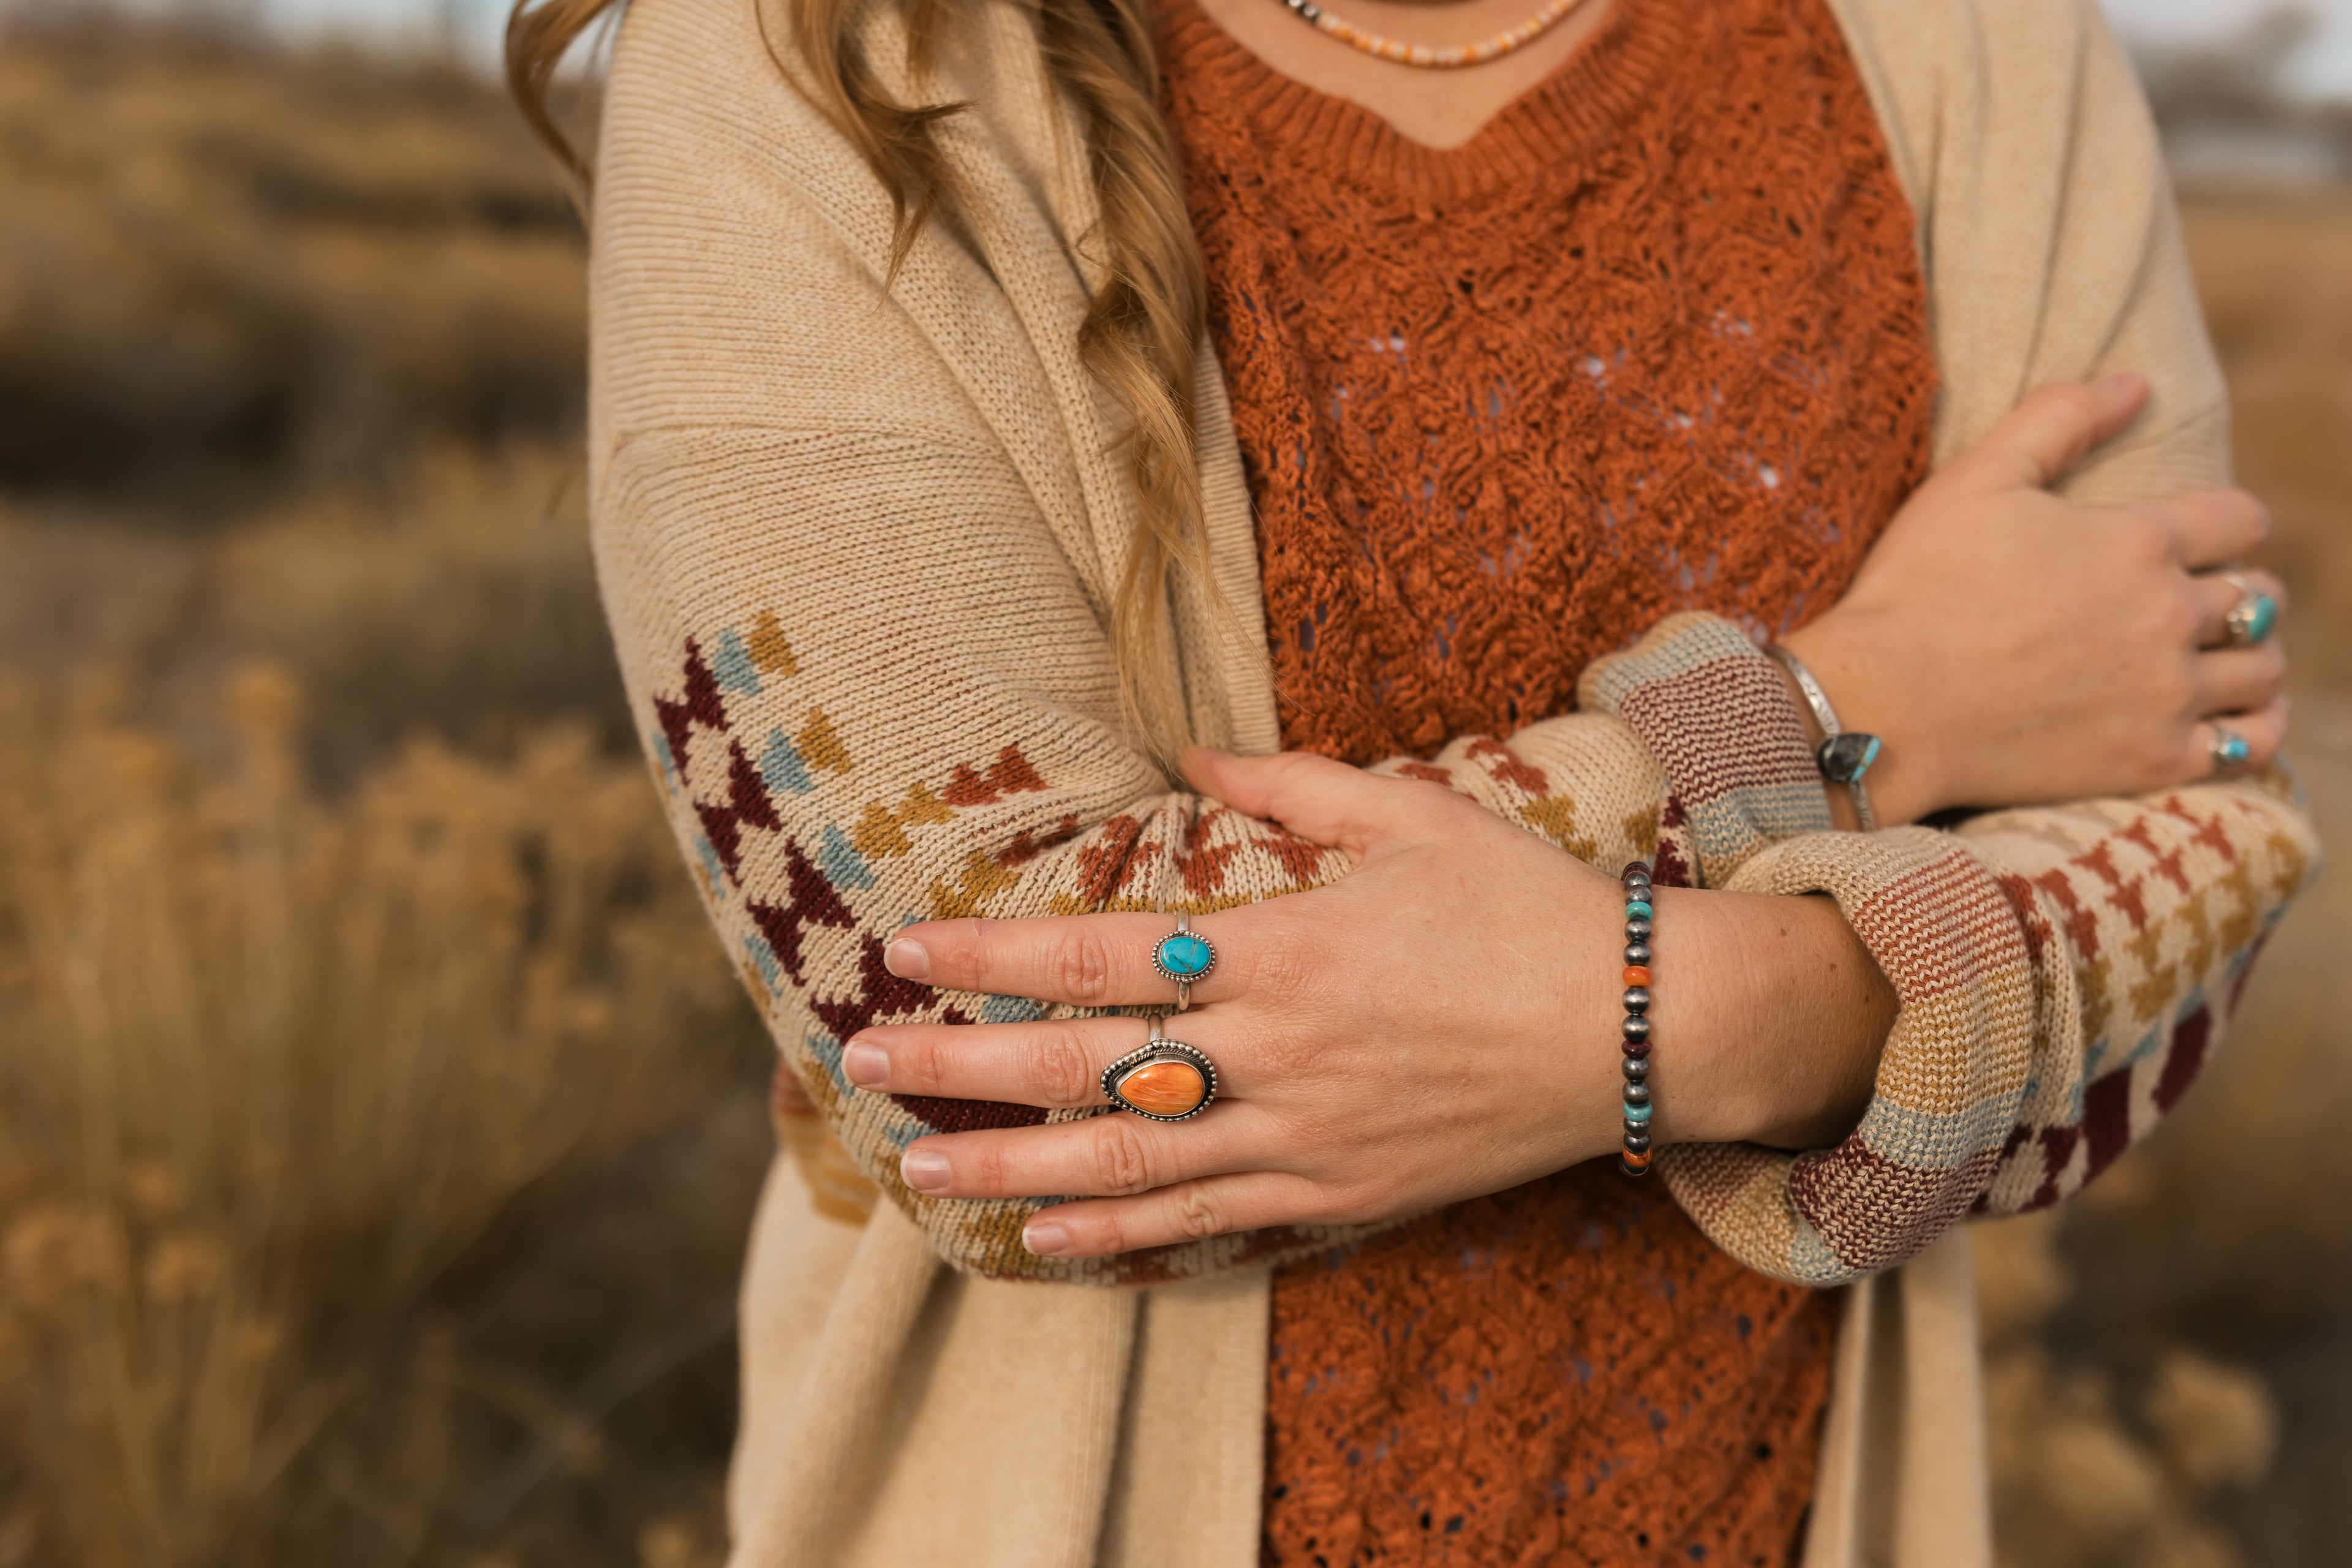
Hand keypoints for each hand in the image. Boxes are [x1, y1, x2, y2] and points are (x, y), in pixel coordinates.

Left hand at [836, 750, 1892, 1258]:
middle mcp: (1279, 1051)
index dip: (993, 955)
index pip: (1103, 954)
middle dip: (965, 1069)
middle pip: (1089, 1066)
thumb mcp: (1415, 814)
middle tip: (863, 1068)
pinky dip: (1123, 1236)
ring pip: (1131, 1162)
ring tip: (920, 1172)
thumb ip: (1293, 782)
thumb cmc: (1527, 908)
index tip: (905, 951)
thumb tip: (1192, 748)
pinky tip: (1047, 1240)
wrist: (1644, 1028)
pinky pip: (1210, 1220)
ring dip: (1015, 1170)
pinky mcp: (1340, 1194)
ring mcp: (1306, 1135)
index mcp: (1285, 948)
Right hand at [1781, 374, 2288, 823]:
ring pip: (2262, 669)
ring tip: (2221, 663)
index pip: (2240, 520)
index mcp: (2136, 540)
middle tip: (2200, 603)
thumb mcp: (1975, 479)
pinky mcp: (2152, 758)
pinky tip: (2230, 720)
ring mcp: (2166, 692)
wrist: (1885, 704)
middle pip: (2259, 594)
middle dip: (2238, 590)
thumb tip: (2134, 382)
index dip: (2227, 524)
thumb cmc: (1917, 586)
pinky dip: (2254, 728)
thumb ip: (2058, 420)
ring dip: (2250, 659)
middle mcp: (2167, 613)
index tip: (2199, 540)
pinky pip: (2247, 746)